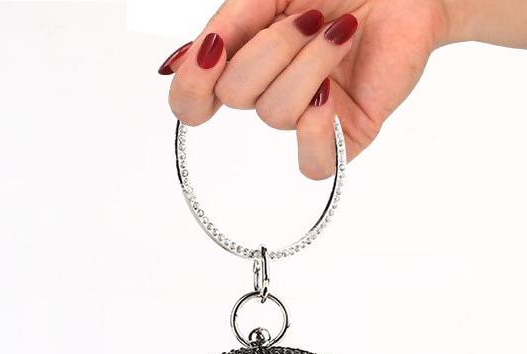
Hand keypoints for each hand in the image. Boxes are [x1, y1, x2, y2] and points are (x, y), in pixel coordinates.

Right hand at [158, 1, 451, 178]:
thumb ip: (230, 24)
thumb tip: (181, 64)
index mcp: (245, 58)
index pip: (191, 102)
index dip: (192, 85)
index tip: (214, 49)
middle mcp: (269, 93)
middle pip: (235, 96)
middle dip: (271, 47)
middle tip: (309, 16)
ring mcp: (306, 119)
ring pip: (275, 115)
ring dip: (308, 63)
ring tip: (340, 31)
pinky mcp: (346, 138)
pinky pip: (313, 164)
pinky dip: (317, 129)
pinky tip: (331, 92)